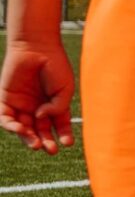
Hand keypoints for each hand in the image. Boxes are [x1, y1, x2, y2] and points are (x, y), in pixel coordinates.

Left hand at [1, 38, 76, 153]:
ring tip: (37, 144)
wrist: (37, 47)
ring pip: (23, 128)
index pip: (58, 125)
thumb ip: (58, 106)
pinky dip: (12, 126)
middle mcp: (36, 107)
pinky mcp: (5, 99)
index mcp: (53, 105)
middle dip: (45, 141)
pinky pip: (5, 118)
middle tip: (50, 150)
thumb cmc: (55, 66)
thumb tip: (42, 118)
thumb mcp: (65, 89)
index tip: (67, 144)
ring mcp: (21, 104)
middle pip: (39, 130)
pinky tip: (21, 129)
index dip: (63, 135)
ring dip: (29, 138)